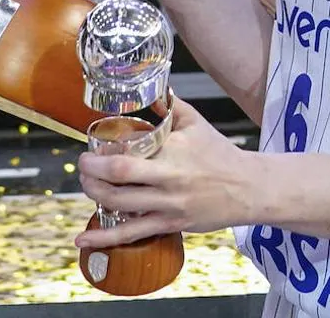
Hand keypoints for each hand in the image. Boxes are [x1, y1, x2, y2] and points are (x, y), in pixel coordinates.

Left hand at [73, 99, 254, 247]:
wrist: (247, 187)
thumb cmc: (221, 154)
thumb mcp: (198, 123)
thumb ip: (171, 106)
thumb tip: (151, 90)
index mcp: (174, 150)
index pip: (130, 150)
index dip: (104, 151)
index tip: (93, 147)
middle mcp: (169, 177)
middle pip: (119, 177)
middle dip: (91, 172)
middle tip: (83, 165)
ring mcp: (169, 204)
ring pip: (120, 204)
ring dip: (94, 194)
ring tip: (88, 185)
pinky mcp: (170, 224)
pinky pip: (132, 233)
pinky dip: (104, 237)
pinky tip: (82, 238)